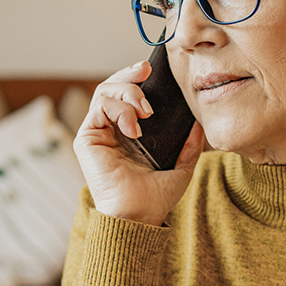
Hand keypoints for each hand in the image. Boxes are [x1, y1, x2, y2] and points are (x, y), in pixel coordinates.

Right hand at [74, 62, 203, 225]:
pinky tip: (135, 127)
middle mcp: (110, 131)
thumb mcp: (181, 167)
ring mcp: (97, 134)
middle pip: (112, 88)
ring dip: (127, 93)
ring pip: (104, 92)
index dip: (136, 79)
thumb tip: (199, 124)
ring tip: (146, 110)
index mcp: (128, 135)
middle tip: (145, 72)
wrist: (139, 216)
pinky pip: (99, 107)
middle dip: (129, 75)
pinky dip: (119, 109)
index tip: (151, 70)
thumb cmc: (155, 198)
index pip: (127, 97)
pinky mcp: (86, 139)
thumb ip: (190, 145)